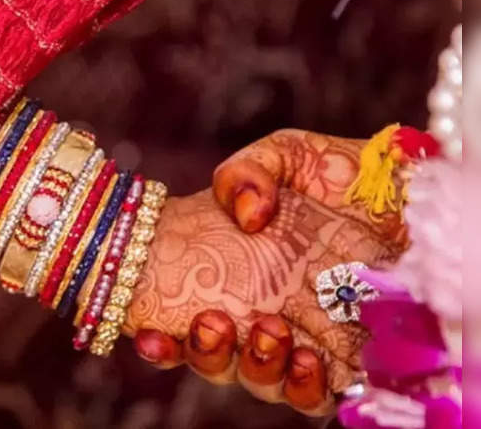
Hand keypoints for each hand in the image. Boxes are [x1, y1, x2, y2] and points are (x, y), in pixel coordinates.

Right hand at [123, 130, 407, 414]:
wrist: (401, 187)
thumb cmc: (337, 174)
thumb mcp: (282, 155)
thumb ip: (245, 173)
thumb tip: (246, 216)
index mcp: (234, 278)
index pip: (184, 322)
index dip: (159, 340)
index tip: (147, 332)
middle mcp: (261, 315)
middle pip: (217, 361)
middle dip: (206, 352)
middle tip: (214, 321)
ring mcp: (304, 338)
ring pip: (263, 380)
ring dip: (255, 366)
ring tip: (269, 336)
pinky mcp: (349, 357)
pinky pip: (318, 393)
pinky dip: (305, 386)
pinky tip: (306, 361)